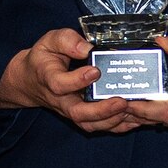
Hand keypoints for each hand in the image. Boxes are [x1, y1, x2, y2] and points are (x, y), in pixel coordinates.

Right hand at [0, 28, 138, 133]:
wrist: (32, 80)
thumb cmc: (44, 58)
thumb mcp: (49, 41)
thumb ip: (66, 40)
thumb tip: (86, 48)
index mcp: (50, 78)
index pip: (60, 84)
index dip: (78, 80)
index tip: (95, 71)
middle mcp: (61, 100)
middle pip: (78, 113)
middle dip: (101, 110)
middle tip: (121, 101)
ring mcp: (71, 110)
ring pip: (89, 124)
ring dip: (111, 120)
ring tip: (131, 110)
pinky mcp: (82, 116)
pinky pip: (98, 126)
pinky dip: (117, 126)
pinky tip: (134, 120)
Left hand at [126, 33, 167, 130]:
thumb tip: (159, 40)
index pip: (167, 111)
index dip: (145, 110)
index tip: (126, 102)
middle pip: (159, 120)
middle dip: (136, 113)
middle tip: (114, 102)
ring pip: (163, 124)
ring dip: (143, 117)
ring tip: (121, 105)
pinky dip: (154, 118)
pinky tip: (140, 110)